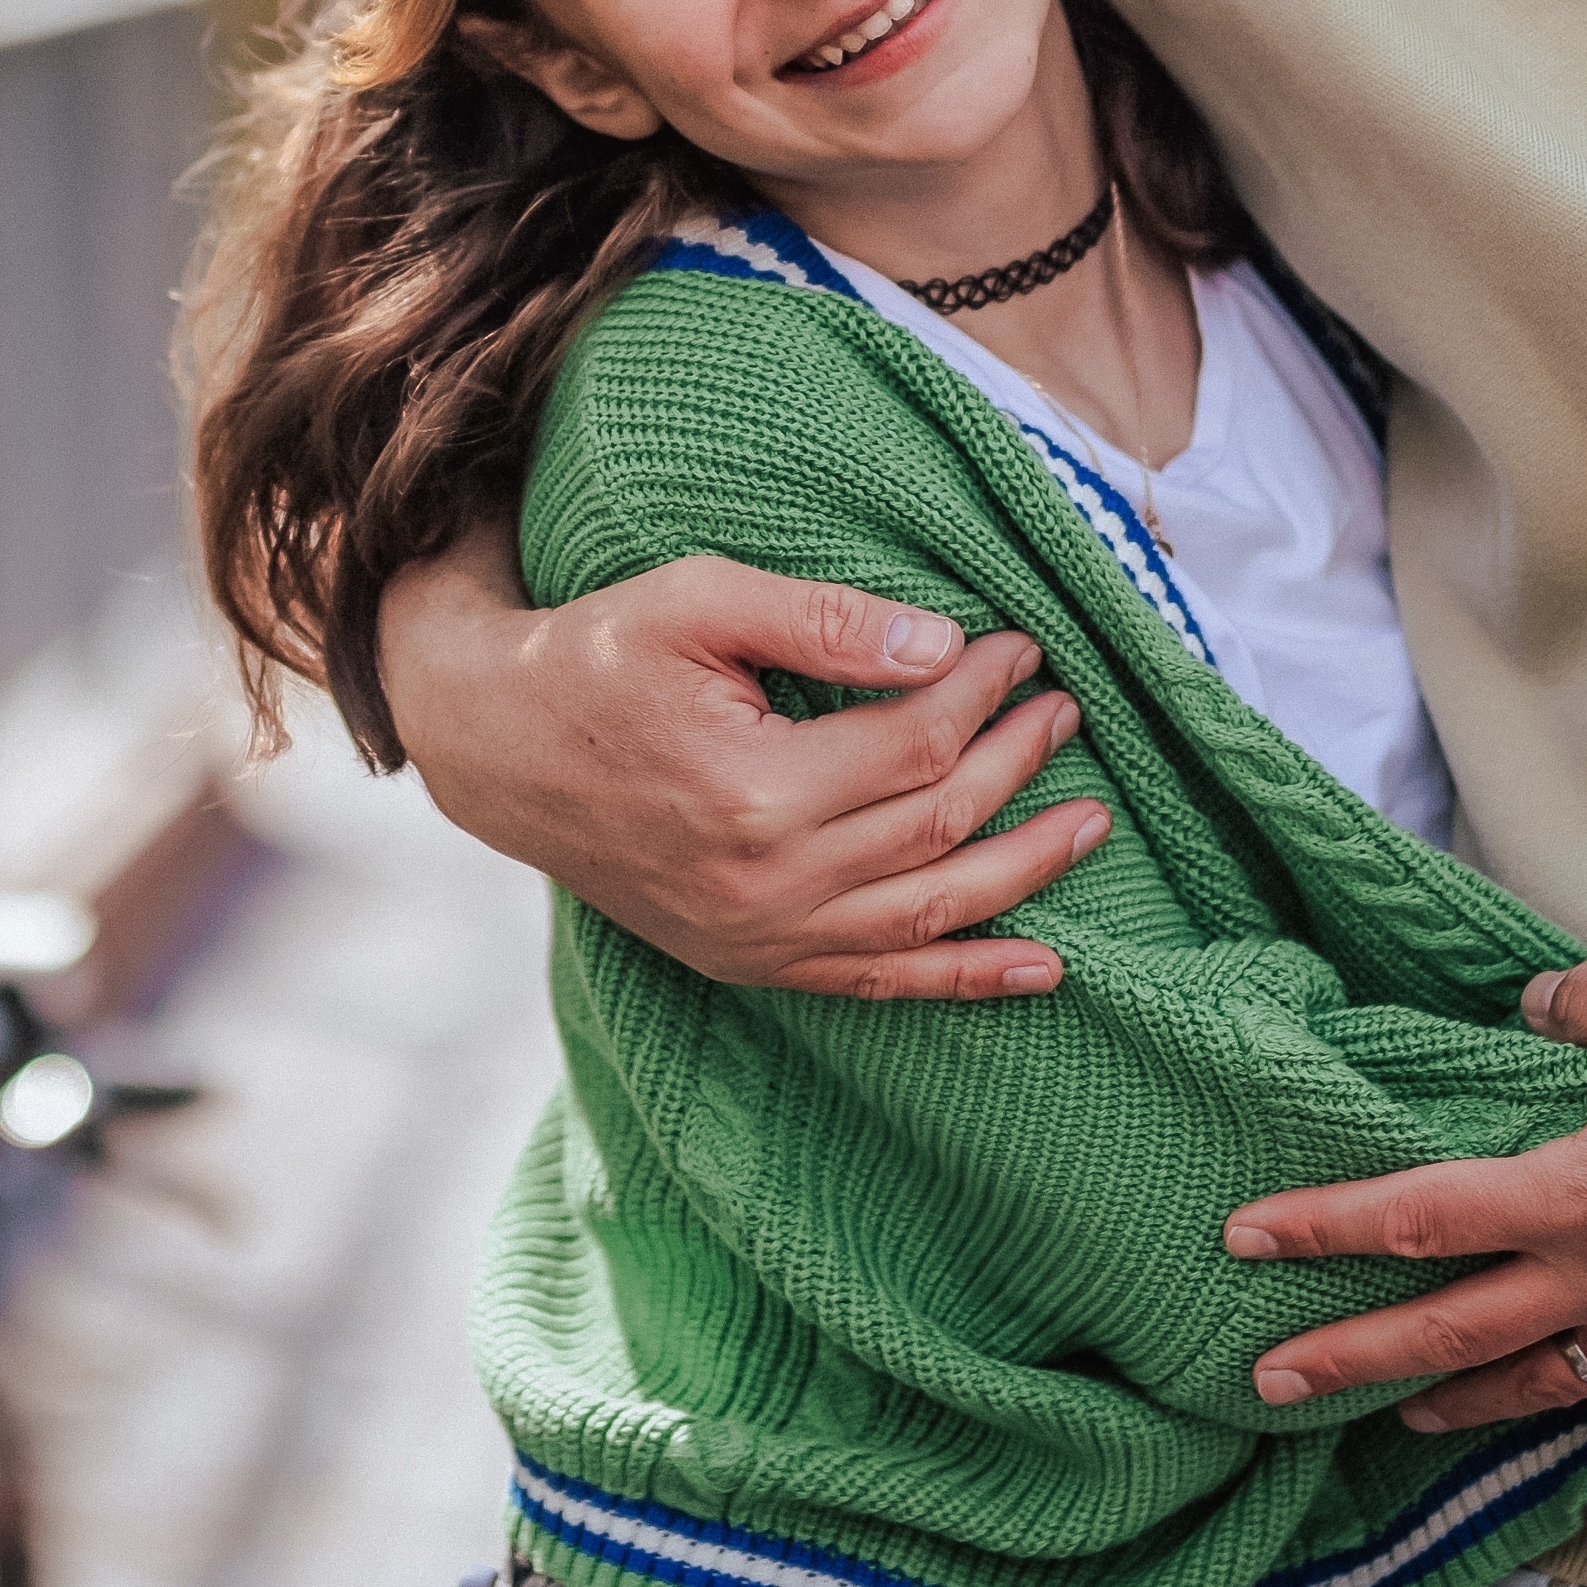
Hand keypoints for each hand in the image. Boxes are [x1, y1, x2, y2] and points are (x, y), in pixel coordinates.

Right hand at [376, 532, 1107, 996]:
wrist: (497, 750)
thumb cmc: (596, 658)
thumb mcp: (696, 601)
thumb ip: (822, 618)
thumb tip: (943, 643)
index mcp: (752, 790)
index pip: (915, 745)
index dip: (983, 692)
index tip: (1020, 646)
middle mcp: (762, 883)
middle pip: (937, 828)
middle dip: (1018, 765)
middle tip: (1065, 710)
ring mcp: (757, 937)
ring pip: (928, 915)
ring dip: (1022, 871)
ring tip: (1089, 823)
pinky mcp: (749, 962)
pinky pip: (878, 984)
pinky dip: (965, 978)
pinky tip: (1042, 966)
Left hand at [1222, 958, 1586, 1429]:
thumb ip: (1586, 999)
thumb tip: (1525, 1001)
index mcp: (1580, 1196)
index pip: (1421, 1216)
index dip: (1326, 1227)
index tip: (1247, 1235)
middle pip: (1445, 1331)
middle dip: (1347, 1359)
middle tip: (1263, 1384)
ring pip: (1522, 1377)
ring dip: (1441, 1398)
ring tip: (1383, 1415)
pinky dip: (1539, 1393)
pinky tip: (1524, 1388)